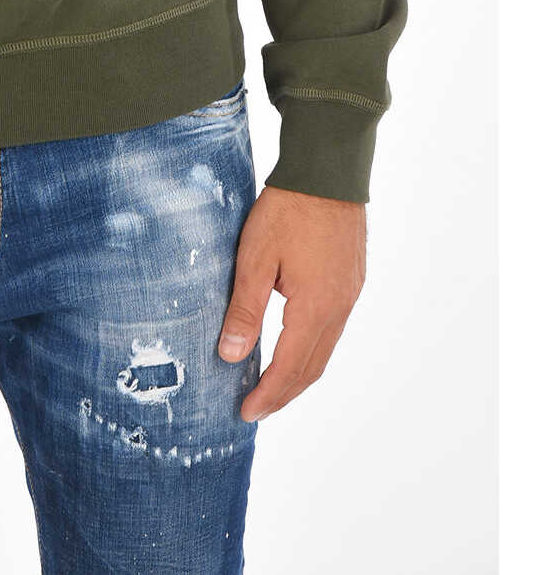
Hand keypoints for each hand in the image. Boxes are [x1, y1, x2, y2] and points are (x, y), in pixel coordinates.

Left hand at [217, 184, 365, 420]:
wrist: (327, 171)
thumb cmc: (287, 209)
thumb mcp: (255, 258)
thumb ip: (244, 310)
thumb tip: (231, 356)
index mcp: (315, 308)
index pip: (290, 368)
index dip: (267, 394)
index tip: (245, 413)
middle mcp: (339, 308)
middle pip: (312, 367)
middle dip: (283, 393)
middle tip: (256, 409)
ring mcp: (350, 294)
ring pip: (325, 350)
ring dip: (299, 373)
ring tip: (272, 386)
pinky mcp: (351, 280)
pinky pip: (332, 329)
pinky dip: (311, 349)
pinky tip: (294, 346)